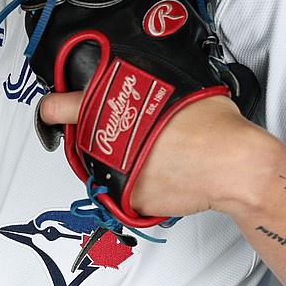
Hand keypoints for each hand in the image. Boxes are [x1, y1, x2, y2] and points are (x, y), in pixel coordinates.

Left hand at [38, 90, 254, 218]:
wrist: (235, 166)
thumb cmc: (215, 128)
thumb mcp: (177, 85)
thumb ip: (149, 88)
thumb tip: (147, 85)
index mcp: (113, 107)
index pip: (60, 106)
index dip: (54, 107)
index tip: (51, 109)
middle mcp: (107, 141)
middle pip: (85, 137)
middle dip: (104, 135)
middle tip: (131, 133)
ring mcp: (116, 173)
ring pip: (105, 164)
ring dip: (123, 159)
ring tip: (159, 153)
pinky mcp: (129, 199)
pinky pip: (127, 190)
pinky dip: (142, 184)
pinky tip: (167, 174)